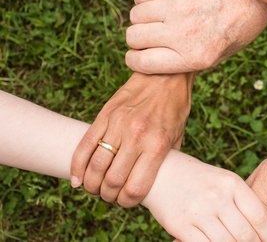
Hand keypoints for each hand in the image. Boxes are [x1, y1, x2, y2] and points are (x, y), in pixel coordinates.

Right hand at [71, 73, 192, 206]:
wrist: (164, 75)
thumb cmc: (174, 109)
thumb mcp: (177, 137)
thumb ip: (165, 161)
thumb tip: (154, 184)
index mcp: (157, 145)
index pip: (135, 188)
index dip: (127, 202)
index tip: (127, 202)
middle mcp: (136, 136)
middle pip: (112, 181)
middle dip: (108, 196)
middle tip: (110, 196)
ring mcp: (118, 125)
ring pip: (95, 166)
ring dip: (92, 185)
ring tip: (95, 188)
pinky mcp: (104, 115)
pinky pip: (84, 145)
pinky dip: (77, 166)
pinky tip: (77, 179)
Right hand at [125, 0, 266, 73]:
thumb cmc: (234, 30)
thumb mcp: (216, 58)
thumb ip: (184, 62)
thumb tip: (151, 63)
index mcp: (194, 57)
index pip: (141, 62)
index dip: (135, 60)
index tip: (138, 56)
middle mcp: (184, 33)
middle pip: (134, 37)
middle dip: (138, 39)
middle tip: (150, 36)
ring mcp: (179, 6)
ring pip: (136, 15)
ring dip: (142, 18)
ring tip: (157, 18)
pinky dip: (145, 0)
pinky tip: (159, 3)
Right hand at [142, 150, 266, 241]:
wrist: (160, 173)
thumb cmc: (198, 180)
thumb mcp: (222, 180)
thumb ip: (240, 201)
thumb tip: (262, 230)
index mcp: (231, 183)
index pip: (259, 216)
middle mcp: (217, 196)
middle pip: (246, 234)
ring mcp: (198, 212)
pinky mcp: (181, 226)